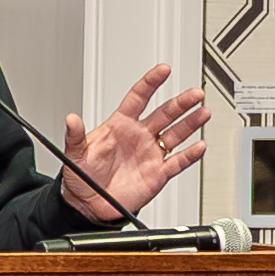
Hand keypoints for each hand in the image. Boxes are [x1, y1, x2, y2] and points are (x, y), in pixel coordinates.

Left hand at [58, 65, 210, 220]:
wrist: (89, 205)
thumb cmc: (82, 176)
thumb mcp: (75, 154)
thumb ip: (76, 136)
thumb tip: (71, 120)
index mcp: (120, 126)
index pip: (138, 98)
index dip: (151, 83)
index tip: (163, 70)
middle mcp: (139, 136)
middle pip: (165, 113)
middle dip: (181, 102)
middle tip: (195, 94)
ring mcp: (151, 154)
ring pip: (176, 134)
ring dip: (190, 124)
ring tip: (203, 113)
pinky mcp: (158, 173)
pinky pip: (177, 162)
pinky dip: (190, 155)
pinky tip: (199, 146)